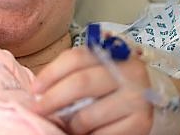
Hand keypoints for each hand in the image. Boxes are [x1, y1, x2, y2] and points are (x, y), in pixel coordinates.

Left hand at [31, 46, 152, 134]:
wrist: (145, 98)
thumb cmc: (109, 83)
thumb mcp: (93, 68)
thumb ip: (71, 71)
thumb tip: (39, 90)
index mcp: (112, 53)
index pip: (75, 58)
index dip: (50, 74)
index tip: (34, 89)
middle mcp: (128, 72)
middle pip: (80, 83)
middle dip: (52, 99)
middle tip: (38, 109)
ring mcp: (136, 98)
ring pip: (88, 115)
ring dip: (70, 123)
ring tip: (65, 124)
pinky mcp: (141, 123)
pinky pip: (103, 134)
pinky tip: (85, 132)